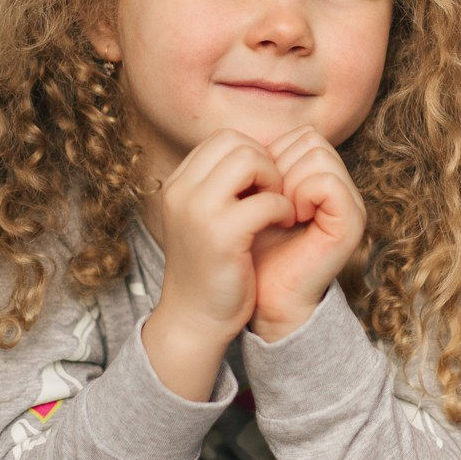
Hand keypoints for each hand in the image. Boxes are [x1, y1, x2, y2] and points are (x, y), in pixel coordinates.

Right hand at [143, 130, 296, 355]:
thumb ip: (221, 185)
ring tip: (278, 207)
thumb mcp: (205, 217)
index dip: (252, 155)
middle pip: (236, 142)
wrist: (194, 320)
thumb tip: (258, 152)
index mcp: (177, 184)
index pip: (222, 139)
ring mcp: (198, 211)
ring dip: (274, 180)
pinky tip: (282, 223)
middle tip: (273, 195)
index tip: (261, 186)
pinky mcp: (221, 235)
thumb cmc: (209, 267)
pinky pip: (266, 200)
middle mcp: (181, 191)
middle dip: (265, 163)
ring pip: (250, 160)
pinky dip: (282, 208)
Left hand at [248, 126, 366, 341]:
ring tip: (279, 212)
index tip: (258, 193)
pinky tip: (290, 219)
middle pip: (310, 139)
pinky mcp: (351, 223)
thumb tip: (247, 137)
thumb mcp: (252, 198)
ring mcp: (350, 203)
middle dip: (278, 166)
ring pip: (318, 154)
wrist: (261, 299)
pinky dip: (300, 194)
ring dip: (287, 181)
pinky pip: (326, 181)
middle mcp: (340, 185)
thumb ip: (262, 165)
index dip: (271, 156)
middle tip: (268, 203)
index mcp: (321, 177)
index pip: (301, 134)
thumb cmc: (252, 251)